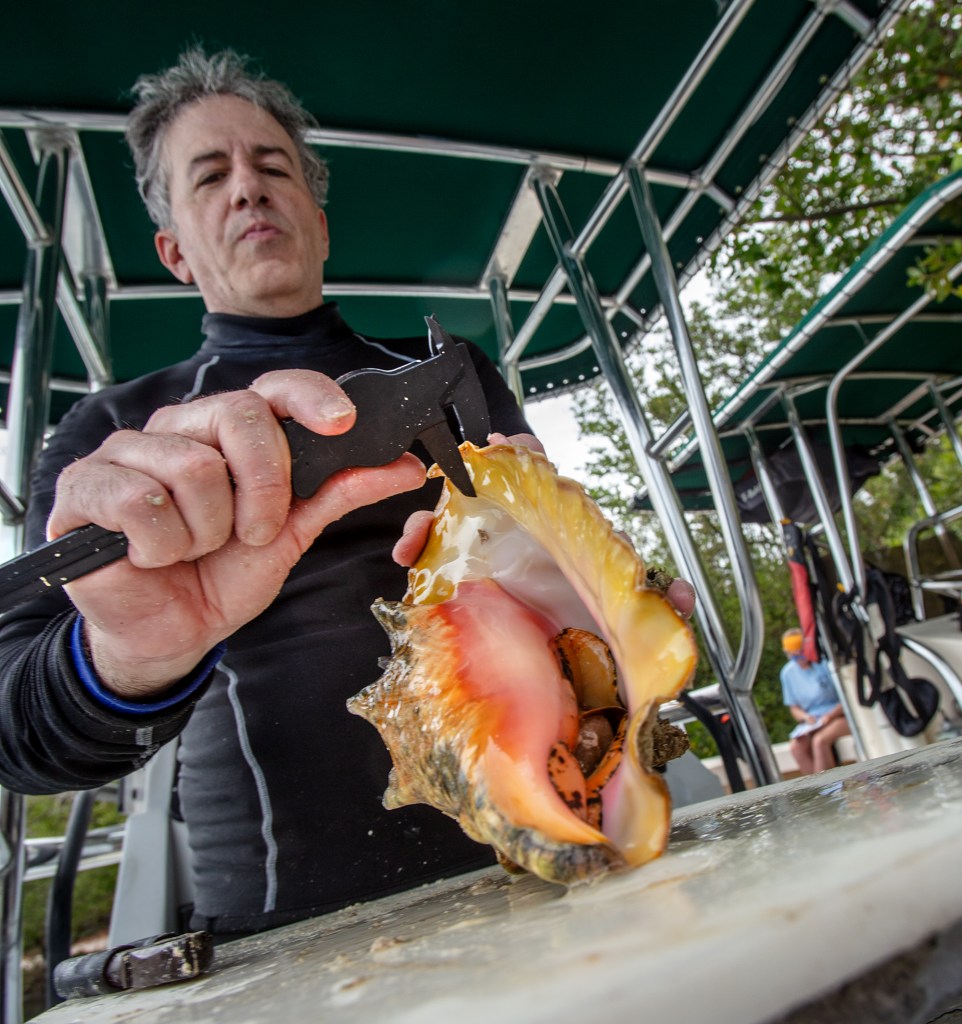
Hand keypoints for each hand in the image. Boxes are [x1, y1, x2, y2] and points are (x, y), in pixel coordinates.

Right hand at [48, 370, 425, 696]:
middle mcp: (179, 430)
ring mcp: (127, 452)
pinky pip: (140, 501)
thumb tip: (402, 467)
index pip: (272, 389)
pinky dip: (159, 544)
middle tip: (253, 534)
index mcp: (228, 434)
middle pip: (240, 416)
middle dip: (264, 488)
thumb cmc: (223, 575)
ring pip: (193, 466)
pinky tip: (151, 556)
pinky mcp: (84, 487)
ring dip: (207, 530)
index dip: (309, 396)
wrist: (172, 632)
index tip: (341, 423)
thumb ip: (339, 493)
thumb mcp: (292, 535)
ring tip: (194, 550)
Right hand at [390, 431, 698, 622]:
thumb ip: (653, 601)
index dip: (525, 455)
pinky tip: (406, 558)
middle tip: (462, 471)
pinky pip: (432, 557)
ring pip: (451, 517)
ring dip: (429, 518)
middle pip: (486, 486)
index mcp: (556, 527)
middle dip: (468, 473)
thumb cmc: (594, 628)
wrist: (566, 676)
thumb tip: (680, 594)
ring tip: (415, 536)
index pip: (541, 475)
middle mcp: (518, 532)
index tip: (511, 446)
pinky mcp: (462, 582)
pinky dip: (416, 550)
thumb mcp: (626, 613)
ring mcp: (486, 553)